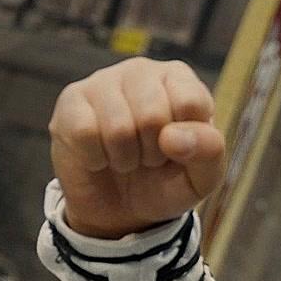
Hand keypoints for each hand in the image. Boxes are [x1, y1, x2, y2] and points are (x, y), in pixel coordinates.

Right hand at [49, 58, 225, 238]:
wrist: (121, 209)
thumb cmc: (165, 182)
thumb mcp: (201, 177)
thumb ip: (209, 152)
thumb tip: (173, 136)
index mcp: (180, 80)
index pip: (191, 102)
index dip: (185, 142)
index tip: (178, 151)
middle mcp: (142, 71)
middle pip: (152, 115)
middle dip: (152, 153)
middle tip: (149, 158)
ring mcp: (104, 81)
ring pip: (118, 127)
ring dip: (124, 159)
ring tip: (126, 158)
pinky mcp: (72, 100)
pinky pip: (85, 133)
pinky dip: (96, 159)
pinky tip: (99, 155)